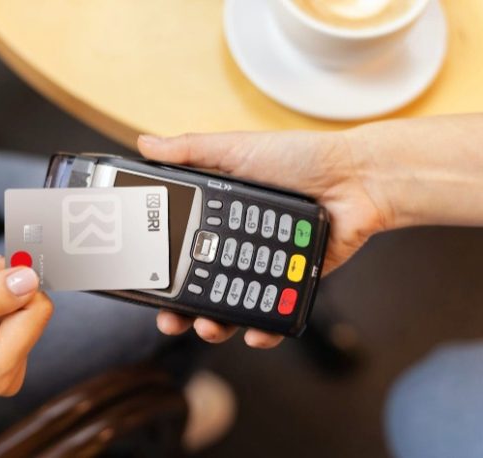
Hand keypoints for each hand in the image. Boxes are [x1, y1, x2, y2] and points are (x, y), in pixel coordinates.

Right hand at [138, 130, 388, 347]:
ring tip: (209, 327)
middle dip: (182, 312)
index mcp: (218, 218)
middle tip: (171, 321)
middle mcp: (236, 245)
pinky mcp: (292, 281)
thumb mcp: (235, 148)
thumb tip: (146, 144)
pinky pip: (273, 313)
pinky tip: (254, 333)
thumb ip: (189, 150)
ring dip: (216, 326)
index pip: (181, 251)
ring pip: (232, 306)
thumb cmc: (299, 157)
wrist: (355, 177)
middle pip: (201, 286)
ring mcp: (264, 266)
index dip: (164, 272)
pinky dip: (263, 330)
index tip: (148, 287)